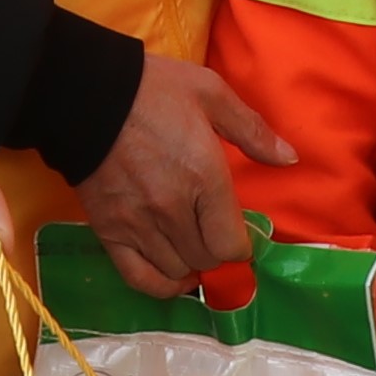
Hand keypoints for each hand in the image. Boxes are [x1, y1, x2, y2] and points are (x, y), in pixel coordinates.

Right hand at [84, 55, 285, 302]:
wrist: (86, 95)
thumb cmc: (152, 90)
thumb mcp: (210, 93)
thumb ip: (251, 130)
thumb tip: (289, 158)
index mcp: (204, 178)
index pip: (232, 244)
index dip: (241, 246)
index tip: (239, 233)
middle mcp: (172, 210)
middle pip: (206, 260)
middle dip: (216, 252)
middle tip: (214, 234)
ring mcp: (138, 225)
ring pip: (176, 271)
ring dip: (190, 266)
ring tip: (193, 248)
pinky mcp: (109, 232)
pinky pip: (139, 277)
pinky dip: (160, 285)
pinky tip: (172, 275)